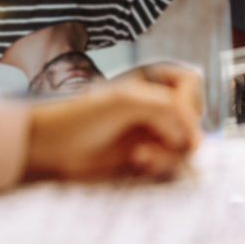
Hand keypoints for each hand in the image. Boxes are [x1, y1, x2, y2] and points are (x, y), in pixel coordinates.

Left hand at [24, 74, 202, 181]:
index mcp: (154, 80)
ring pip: (182, 143)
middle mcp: (157, 103)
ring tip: (141, 156)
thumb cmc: (82, 114)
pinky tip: (137, 160)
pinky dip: (158, 163)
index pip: (190, 86)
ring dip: (167, 152)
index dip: (188, 104)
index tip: (180, 124)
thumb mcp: (127, 100)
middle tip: (159, 140)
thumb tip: (192, 135)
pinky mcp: (145, 155)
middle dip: (179, 132)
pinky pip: (168, 161)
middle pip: (192, 116)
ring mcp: (152, 129)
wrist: (52, 145)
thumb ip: (165, 108)